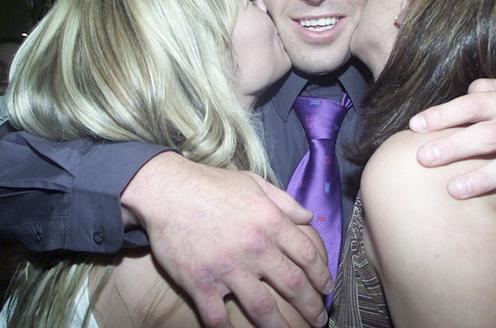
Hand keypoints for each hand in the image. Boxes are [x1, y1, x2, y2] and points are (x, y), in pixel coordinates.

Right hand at [121, 152, 330, 327]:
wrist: (167, 191)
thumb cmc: (212, 184)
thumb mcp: (254, 183)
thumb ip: (284, 201)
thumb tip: (308, 217)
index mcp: (270, 222)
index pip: (307, 255)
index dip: (322, 274)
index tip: (327, 286)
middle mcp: (255, 248)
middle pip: (293, 285)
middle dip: (311, 306)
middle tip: (319, 319)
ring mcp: (228, 268)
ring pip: (262, 308)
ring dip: (281, 327)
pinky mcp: (200, 282)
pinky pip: (218, 317)